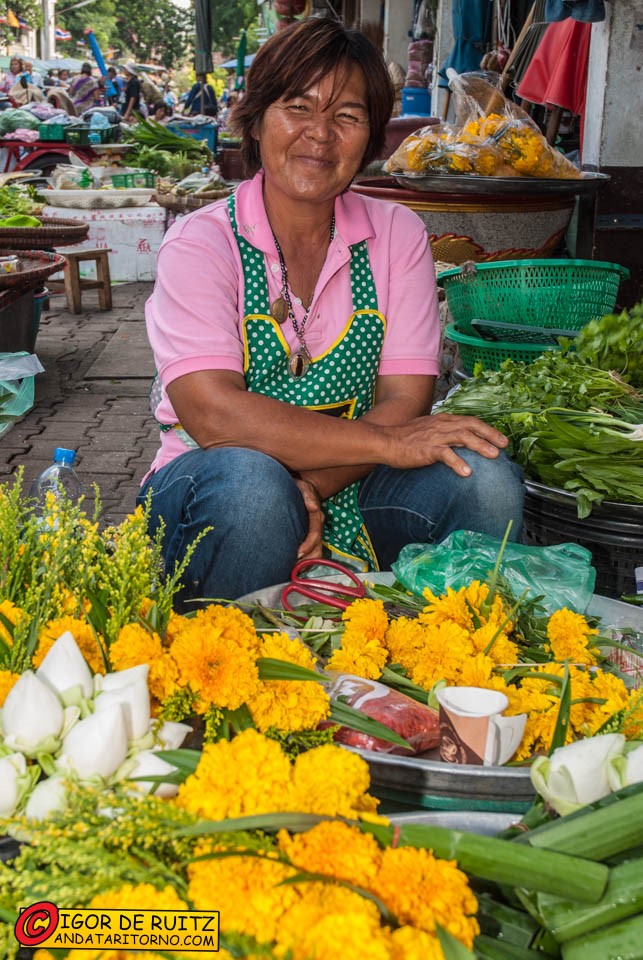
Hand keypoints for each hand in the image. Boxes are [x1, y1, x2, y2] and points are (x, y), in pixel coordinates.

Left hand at [293, 476, 324, 560]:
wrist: (293, 487)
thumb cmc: (295, 487)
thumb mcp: (301, 486)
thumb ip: (307, 494)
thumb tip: (314, 507)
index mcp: (317, 515)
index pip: (315, 534)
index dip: (308, 545)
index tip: (298, 553)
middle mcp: (317, 526)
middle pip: (318, 548)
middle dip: (308, 560)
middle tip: (294, 567)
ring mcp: (313, 531)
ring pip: (316, 553)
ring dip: (307, 563)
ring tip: (294, 569)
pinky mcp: (308, 535)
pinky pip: (310, 552)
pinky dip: (304, 561)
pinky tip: (294, 566)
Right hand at [386, 412, 508, 476]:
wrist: (385, 441)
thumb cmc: (404, 439)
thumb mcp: (427, 431)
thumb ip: (443, 433)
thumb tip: (457, 442)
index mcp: (443, 420)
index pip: (470, 421)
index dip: (487, 429)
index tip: (500, 438)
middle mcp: (441, 425)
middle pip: (471, 426)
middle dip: (490, 434)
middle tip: (504, 445)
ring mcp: (435, 436)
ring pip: (463, 437)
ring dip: (480, 445)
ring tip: (494, 455)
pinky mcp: (427, 449)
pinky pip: (445, 454)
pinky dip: (457, 462)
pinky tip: (467, 472)